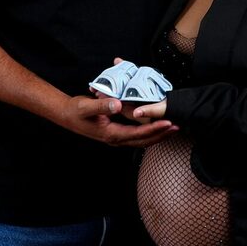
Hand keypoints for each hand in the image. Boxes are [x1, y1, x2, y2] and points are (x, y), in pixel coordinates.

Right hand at [60, 94, 176, 147]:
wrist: (67, 116)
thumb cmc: (77, 110)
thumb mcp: (87, 106)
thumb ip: (102, 105)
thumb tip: (118, 104)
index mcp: (111, 134)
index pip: (138, 133)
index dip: (154, 128)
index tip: (168, 123)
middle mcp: (116, 139)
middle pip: (144, 140)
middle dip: (161, 134)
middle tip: (178, 126)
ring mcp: (117, 138)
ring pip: (142, 140)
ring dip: (158, 135)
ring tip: (173, 128)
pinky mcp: (117, 134)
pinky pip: (137, 136)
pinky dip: (149, 132)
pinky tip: (156, 127)